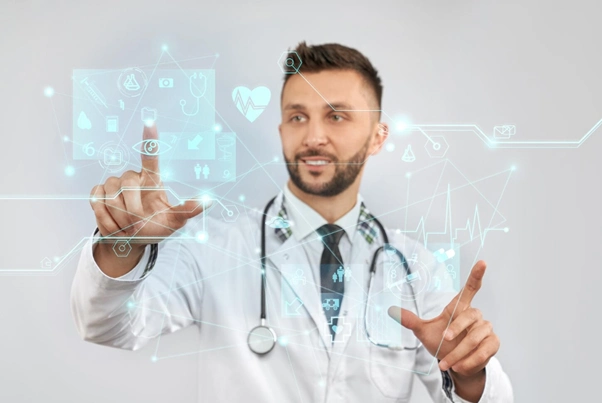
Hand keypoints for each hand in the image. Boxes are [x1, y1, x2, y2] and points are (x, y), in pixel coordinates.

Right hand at [89, 124, 206, 242]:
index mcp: (152, 180)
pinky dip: (107, 220)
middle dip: (132, 210)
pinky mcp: (97, 193)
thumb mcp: (175, 221)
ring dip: (120, 219)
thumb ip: (188, 210)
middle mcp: (132, 177)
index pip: (151, 157)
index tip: (150, 123)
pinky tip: (115, 226)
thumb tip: (208, 201)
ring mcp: (113, 184)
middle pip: (127, 184)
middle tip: (138, 226)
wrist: (131, 241)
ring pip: (111, 196)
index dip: (149, 140)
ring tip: (128, 228)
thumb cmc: (155, 226)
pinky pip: (97, 202)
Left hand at [388, 261, 498, 377]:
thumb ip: (411, 321)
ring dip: (459, 352)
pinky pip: (484, 350)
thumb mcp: (424, 332)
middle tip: (444, 340)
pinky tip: (460, 366)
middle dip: (456, 329)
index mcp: (459, 308)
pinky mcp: (493, 343)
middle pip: (470, 315)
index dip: (476, 275)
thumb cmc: (441, 344)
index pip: (470, 288)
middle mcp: (475, 315)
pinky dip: (470, 360)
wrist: (456, 365)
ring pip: (475, 337)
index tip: (482, 262)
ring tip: (447, 362)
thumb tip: (391, 310)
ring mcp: (486, 329)